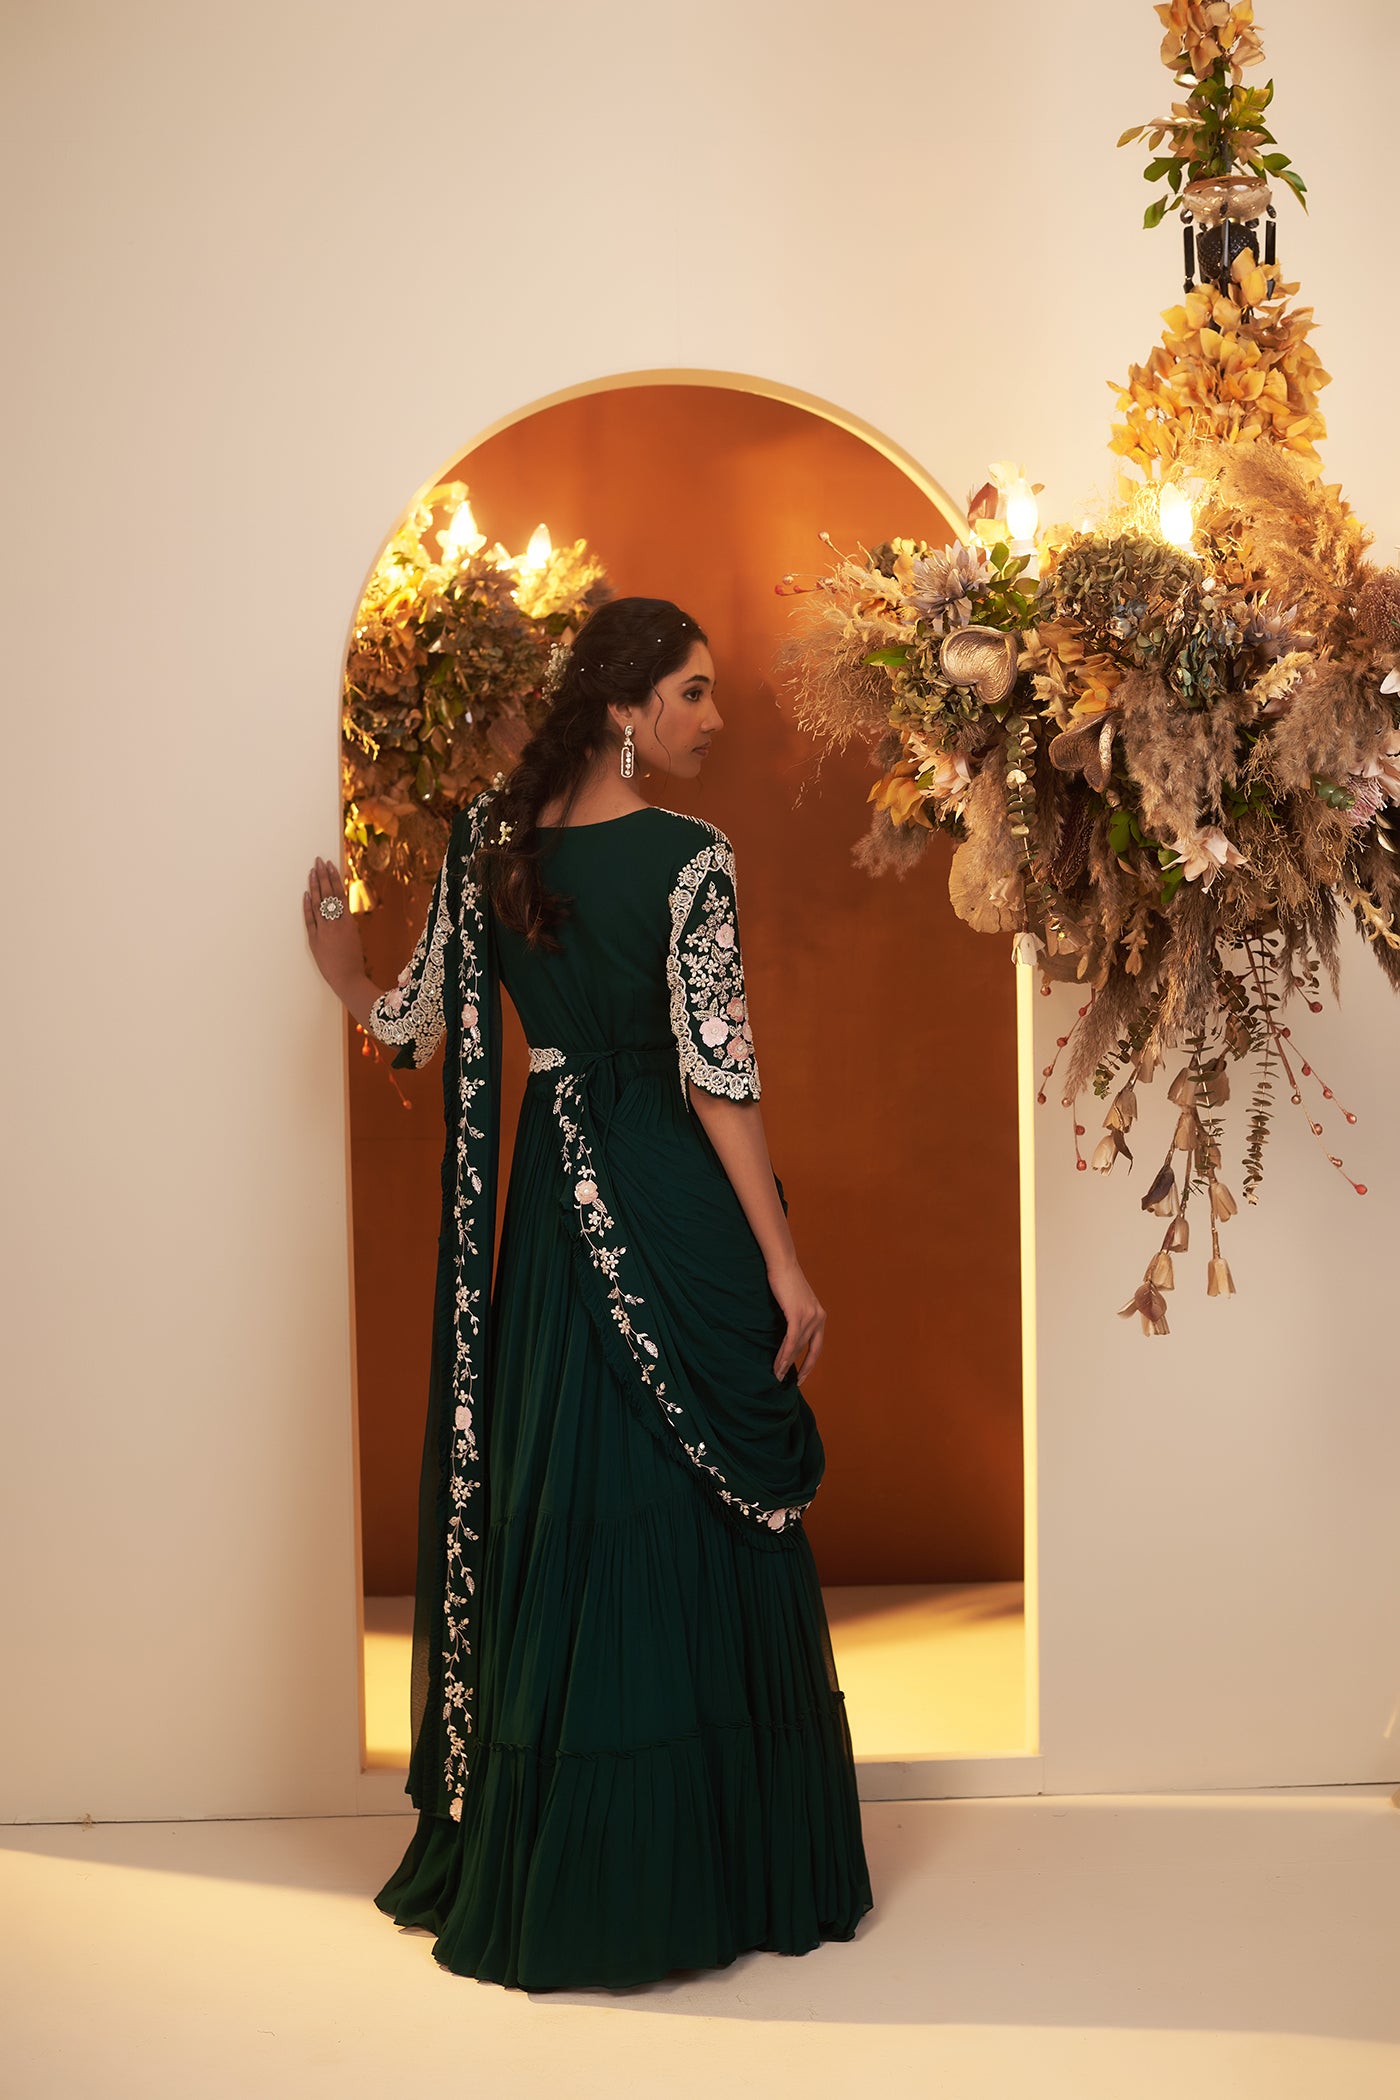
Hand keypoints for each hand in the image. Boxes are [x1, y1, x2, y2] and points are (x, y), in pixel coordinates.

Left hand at [303, 856, 362, 991]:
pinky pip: (310, 920)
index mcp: (348, 921)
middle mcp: (335, 923)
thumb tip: (340, 913)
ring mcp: (324, 931)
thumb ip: (346, 924)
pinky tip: (305, 894)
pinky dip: (307, 906)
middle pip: (327, 894)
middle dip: (322, 876)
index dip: (334, 878)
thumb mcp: (355, 938)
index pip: (339, 893)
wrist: (348, 979)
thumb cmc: (354, 961)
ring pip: (317, 903)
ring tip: (311, 872)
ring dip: (313, 886)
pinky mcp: (314, 940)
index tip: (330, 865)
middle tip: (318, 862)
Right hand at [768, 1259, 825, 1381]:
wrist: (782, 1264)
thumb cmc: (785, 1281)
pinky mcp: (797, 1314)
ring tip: (776, 1375)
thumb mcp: (796, 1302)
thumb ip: (797, 1317)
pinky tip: (778, 1364)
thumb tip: (788, 1335)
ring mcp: (809, 1316)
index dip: (810, 1364)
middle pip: (808, 1350)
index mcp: (820, 1316)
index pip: (817, 1347)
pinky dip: (784, 1354)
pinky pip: (791, 1340)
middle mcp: (818, 1318)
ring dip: (785, 1363)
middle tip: (786, 1381)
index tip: (801, 1377)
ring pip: (798, 1347)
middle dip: (798, 1367)